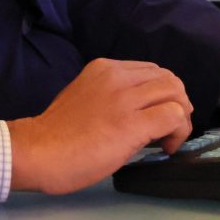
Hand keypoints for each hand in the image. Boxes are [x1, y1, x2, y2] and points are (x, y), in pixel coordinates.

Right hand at [8, 58, 192, 194]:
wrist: (38, 151)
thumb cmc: (56, 133)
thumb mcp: (84, 97)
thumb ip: (110, 96)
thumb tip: (138, 111)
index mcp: (104, 68)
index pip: (152, 71)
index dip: (163, 94)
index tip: (158, 116)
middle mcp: (116, 76)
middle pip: (169, 79)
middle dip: (178, 104)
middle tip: (170, 129)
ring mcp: (124, 98)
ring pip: (175, 94)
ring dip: (181, 118)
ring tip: (169, 138)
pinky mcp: (131, 124)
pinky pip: (173, 116)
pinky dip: (178, 132)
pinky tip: (165, 147)